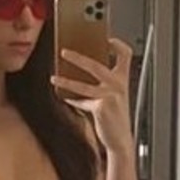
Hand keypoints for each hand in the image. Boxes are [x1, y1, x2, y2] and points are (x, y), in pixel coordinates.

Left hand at [53, 37, 134, 154]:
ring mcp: (110, 96)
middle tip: (64, 52)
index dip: (117, 44)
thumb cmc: (115, 118)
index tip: (106, 39)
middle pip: (95, 65)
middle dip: (77, 57)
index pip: (125, 55)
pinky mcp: (101, 108)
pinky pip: (81, 101)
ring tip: (53, 78)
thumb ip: (103, 82)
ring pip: (83, 85)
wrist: (120, 139)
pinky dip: (72, 100)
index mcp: (123, 79)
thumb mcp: (114, 96)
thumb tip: (80, 70)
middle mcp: (118, 85)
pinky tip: (65, 98)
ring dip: (65, 81)